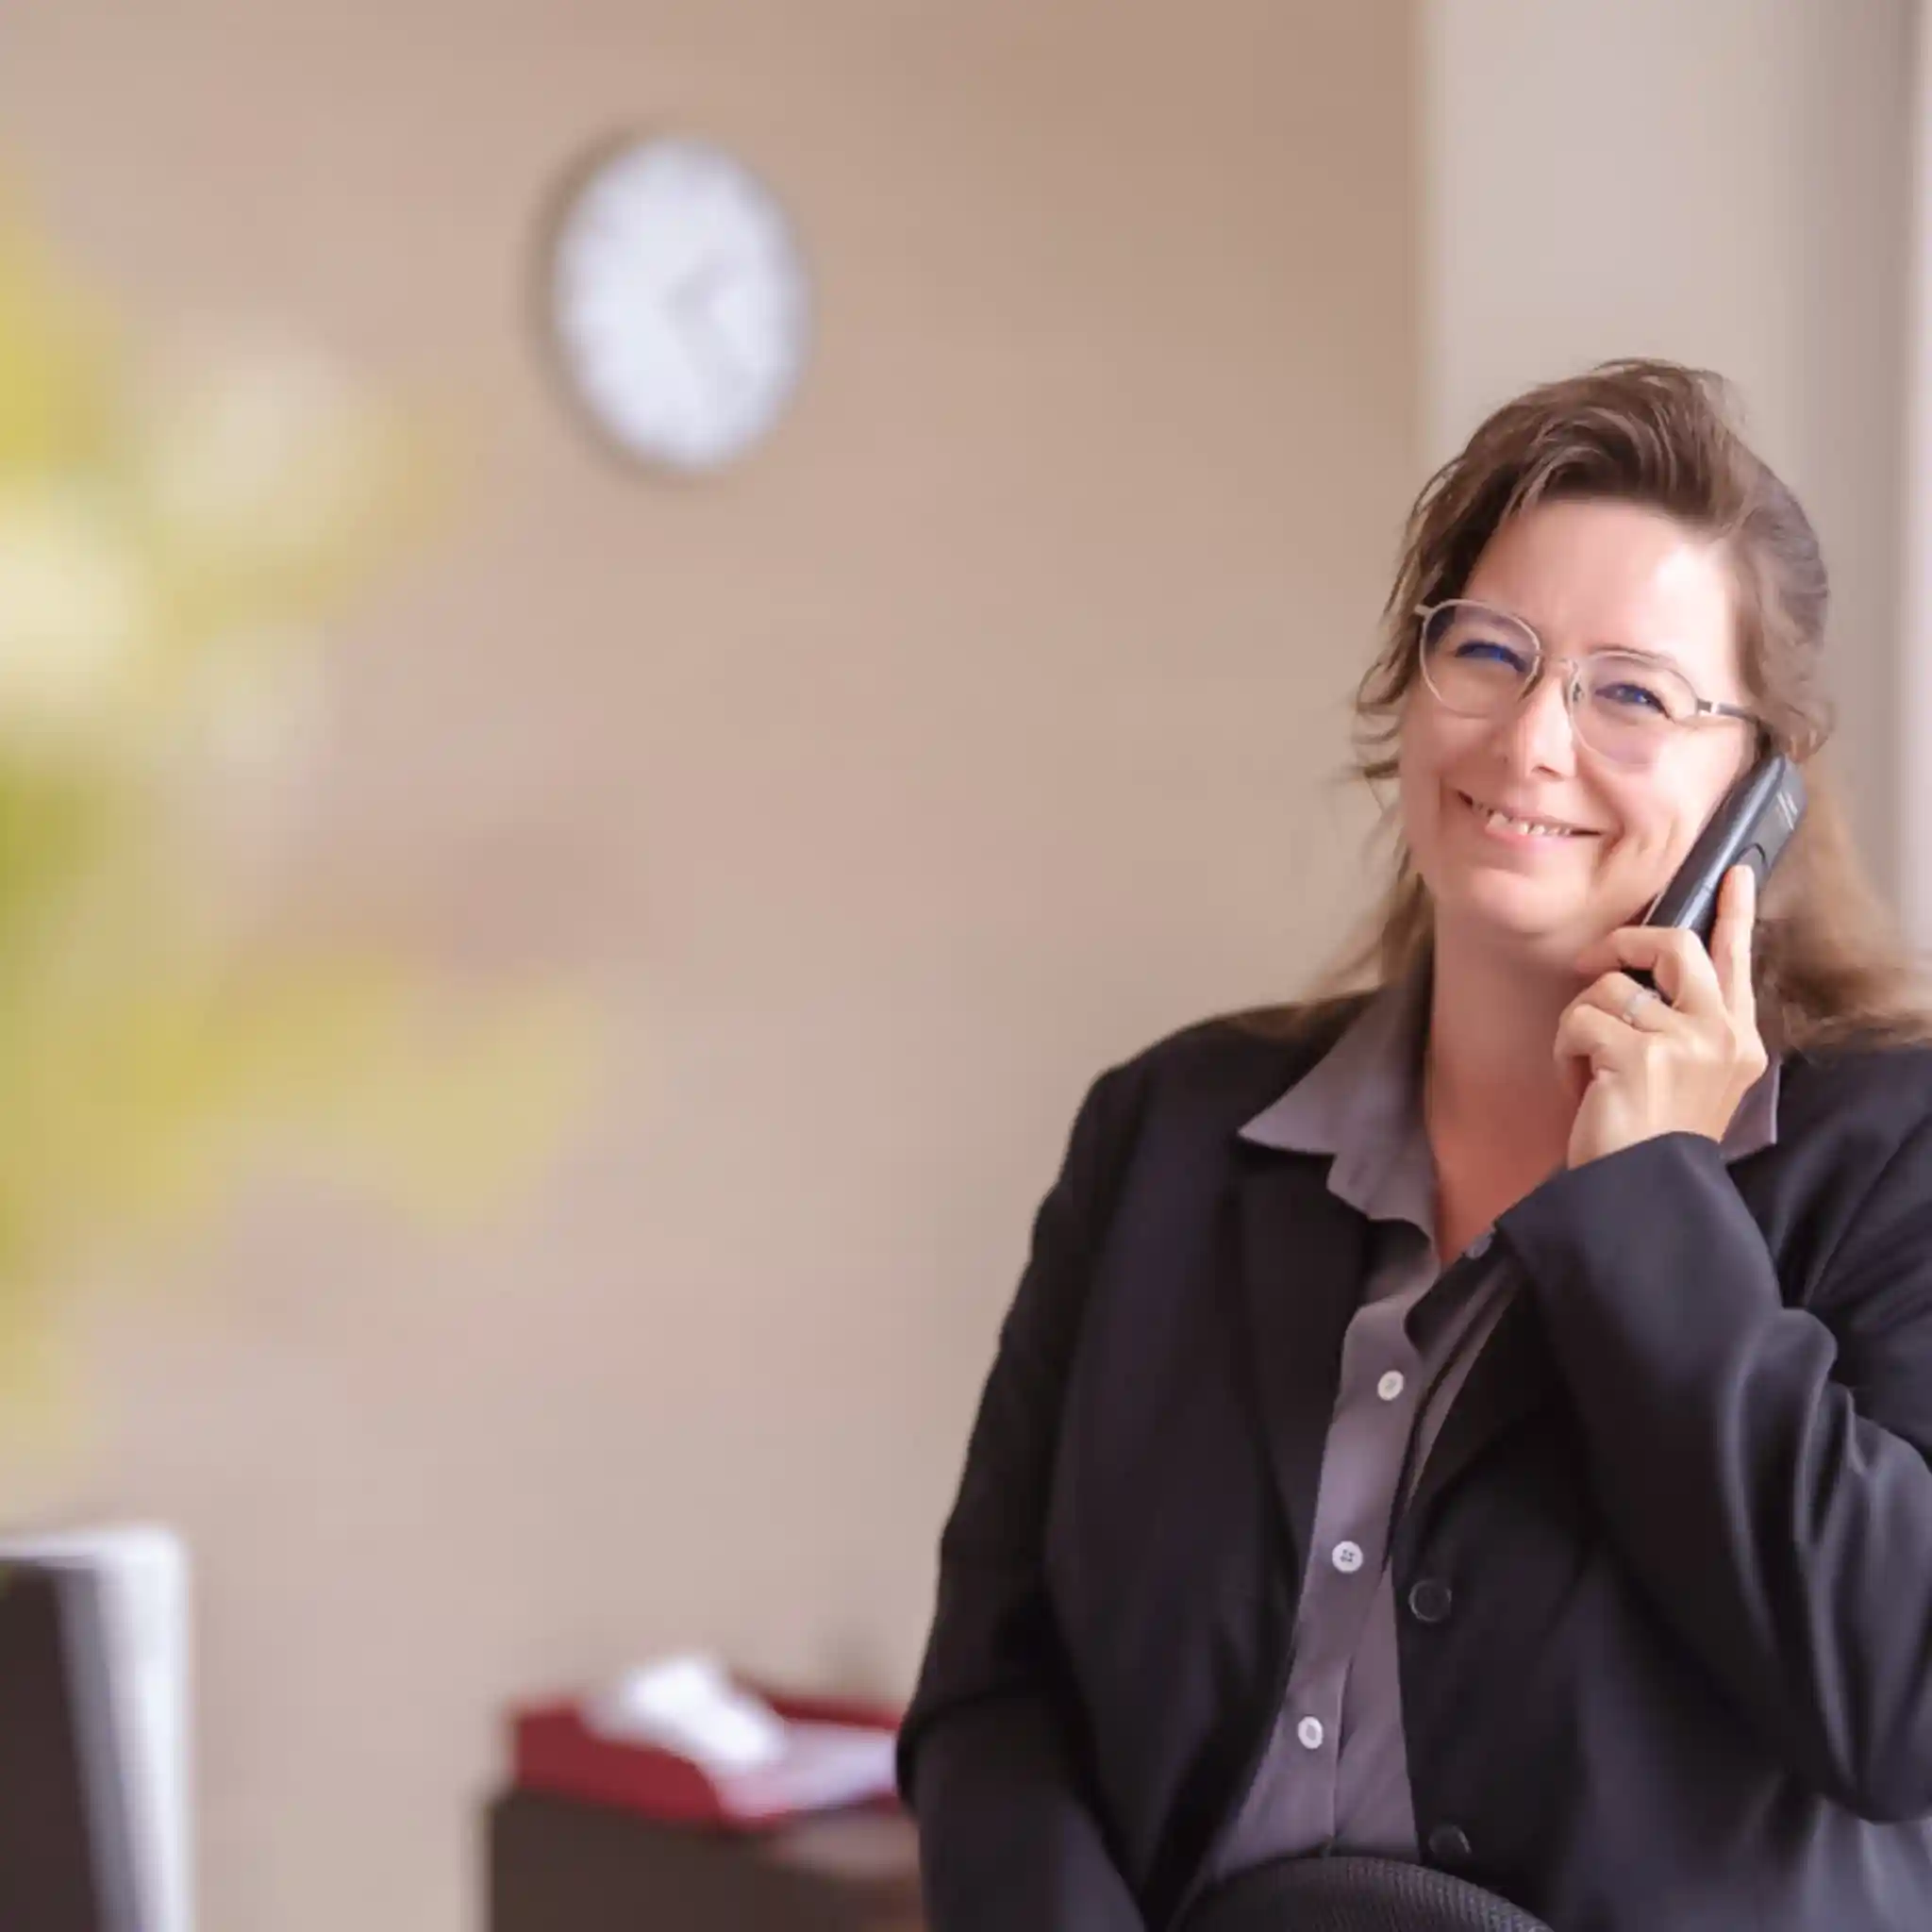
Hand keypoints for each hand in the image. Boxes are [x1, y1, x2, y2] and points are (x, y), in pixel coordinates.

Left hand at [1557, 865, 1768, 1169]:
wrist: (1641, 1193)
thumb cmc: (1649, 1136)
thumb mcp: (1686, 1077)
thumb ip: (1683, 1024)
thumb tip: (1643, 971)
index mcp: (1738, 1039)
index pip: (1736, 960)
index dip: (1733, 913)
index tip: (1733, 872)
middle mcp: (1722, 1035)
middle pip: (1676, 946)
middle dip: (1625, 942)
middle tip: (1594, 961)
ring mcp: (1685, 1043)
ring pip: (1610, 986)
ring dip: (1581, 1023)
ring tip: (1587, 1069)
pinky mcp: (1640, 1056)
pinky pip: (1579, 1019)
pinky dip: (1564, 1050)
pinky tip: (1577, 1086)